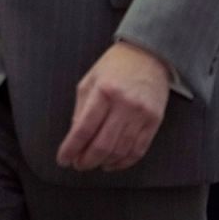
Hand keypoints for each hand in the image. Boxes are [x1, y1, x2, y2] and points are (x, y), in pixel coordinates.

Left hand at [56, 42, 169, 171]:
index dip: (71, 148)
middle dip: (86, 160)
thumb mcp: (90, 81)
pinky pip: (138, 150)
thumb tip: (74, 137)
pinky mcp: (155, 122)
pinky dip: (123, 161)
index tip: (63, 159)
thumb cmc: (114, 66)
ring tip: (92, 164)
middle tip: (77, 165)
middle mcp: (124, 105)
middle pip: (103, 144)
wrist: (149, 55)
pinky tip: (112, 163)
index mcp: (103, 91)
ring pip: (120, 150)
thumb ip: (81, 109)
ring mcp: (142, 115)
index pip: (84, 128)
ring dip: (104, 162)